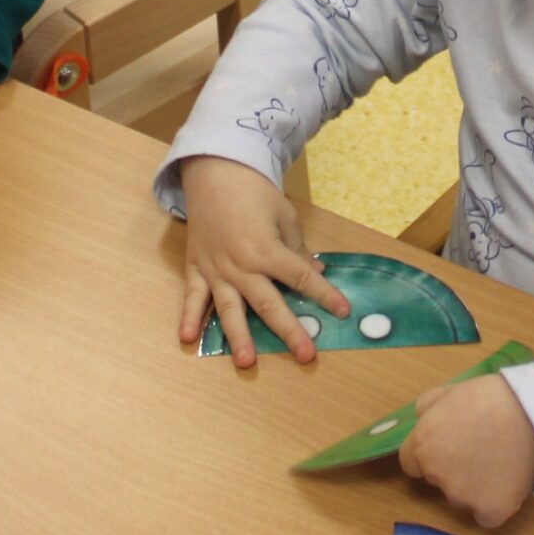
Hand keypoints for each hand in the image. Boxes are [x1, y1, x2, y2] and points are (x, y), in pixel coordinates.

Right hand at [176, 155, 347, 365]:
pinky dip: (188, 317)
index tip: (344, 311)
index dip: (325, 295)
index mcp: (267, 250)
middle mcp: (242, 266)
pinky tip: (188, 339)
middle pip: (269, 304)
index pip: (302, 278)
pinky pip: (193, 296)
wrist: (214, 172)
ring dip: (238, 337)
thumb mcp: (285, 215)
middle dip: (290, 331)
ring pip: (230, 309)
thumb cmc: (254, 193)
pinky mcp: (196, 268)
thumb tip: (316, 271)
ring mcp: (217, 270)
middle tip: (306, 355)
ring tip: (246, 362)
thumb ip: (298, 248)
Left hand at [399, 373, 533, 527]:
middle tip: (479, 450)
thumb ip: (426, 410)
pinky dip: (494, 506)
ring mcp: (463, 497)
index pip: (411, 463)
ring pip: (461, 499)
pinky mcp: (490, 511)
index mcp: (422, 447)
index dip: (430, 455)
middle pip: (437, 481)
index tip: (449, 447)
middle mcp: (436, 476)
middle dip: (451, 470)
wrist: (531, 416)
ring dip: (473, 488)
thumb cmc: (489, 398)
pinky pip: (486, 517)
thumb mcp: (447, 391)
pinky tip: (507, 486)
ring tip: (499, 463)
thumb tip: (422, 421)